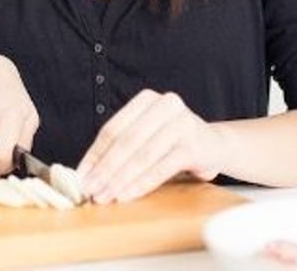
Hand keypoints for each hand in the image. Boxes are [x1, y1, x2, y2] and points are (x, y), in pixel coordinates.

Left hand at [76, 89, 225, 203]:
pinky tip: (128, 195)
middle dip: (106, 169)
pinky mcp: (193, 145)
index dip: (95, 154)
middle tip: (91, 190)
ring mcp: (181, 123)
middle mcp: (165, 105)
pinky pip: (161, 167)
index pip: (113, 129)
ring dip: (121, 179)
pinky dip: (142, 183)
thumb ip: (120, 148)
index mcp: (146, 100)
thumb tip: (88, 173)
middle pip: (126, 141)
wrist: (214, 145)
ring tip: (107, 196)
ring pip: (142, 155)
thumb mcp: (146, 136)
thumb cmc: (172, 142)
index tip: (81, 176)